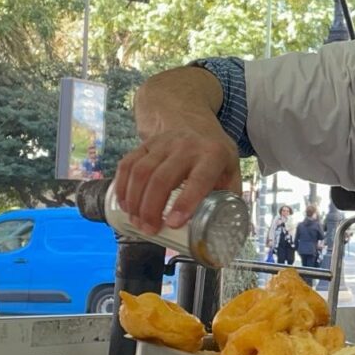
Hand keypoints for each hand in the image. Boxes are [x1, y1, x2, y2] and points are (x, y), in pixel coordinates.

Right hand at [114, 112, 240, 234]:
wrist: (197, 124)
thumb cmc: (216, 156)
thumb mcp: (231, 172)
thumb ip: (228, 199)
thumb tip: (222, 231)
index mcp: (213, 155)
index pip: (198, 179)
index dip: (185, 202)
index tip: (172, 224)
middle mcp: (187, 146)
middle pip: (162, 178)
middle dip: (151, 208)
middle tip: (149, 230)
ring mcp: (163, 143)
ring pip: (141, 172)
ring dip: (135, 201)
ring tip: (137, 222)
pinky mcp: (145, 144)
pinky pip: (128, 164)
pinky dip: (122, 187)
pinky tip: (126, 206)